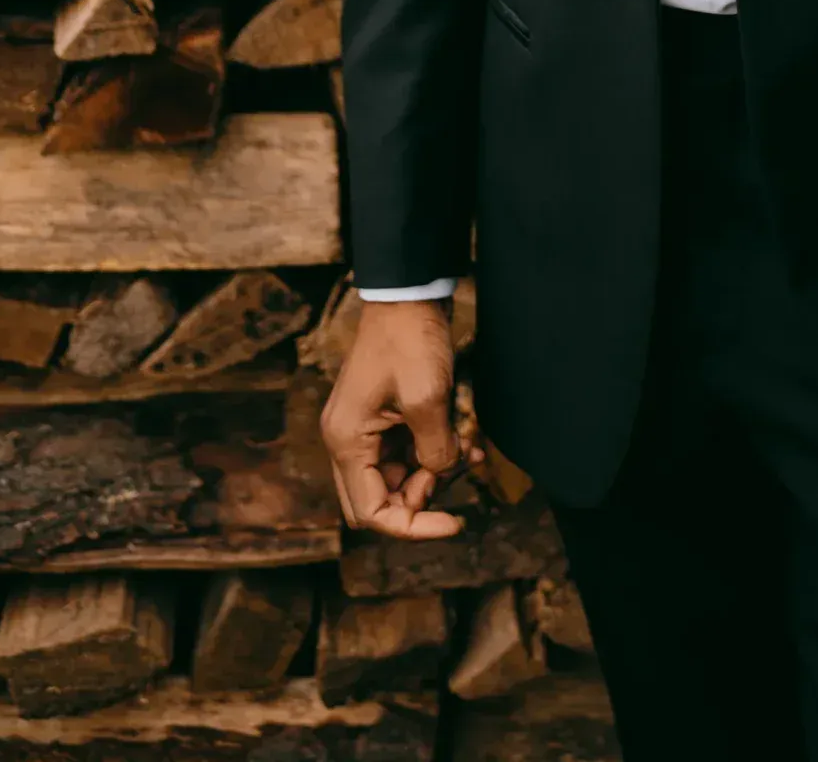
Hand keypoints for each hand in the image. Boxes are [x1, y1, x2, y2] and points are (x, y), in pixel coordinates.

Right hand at [320, 297, 483, 536]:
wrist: (407, 292)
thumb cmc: (410, 339)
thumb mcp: (427, 398)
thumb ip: (435, 450)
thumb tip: (443, 474)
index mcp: (347, 441)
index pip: (372, 512)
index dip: (413, 526)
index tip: (455, 521)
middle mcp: (347, 440)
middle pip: (379, 500)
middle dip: (420, 501)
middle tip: (455, 477)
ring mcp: (364, 427)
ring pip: (397, 477)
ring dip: (433, 473)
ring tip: (470, 450)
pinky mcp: (383, 415)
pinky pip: (406, 451)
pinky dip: (434, 452)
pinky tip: (466, 439)